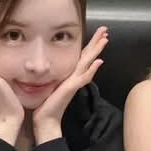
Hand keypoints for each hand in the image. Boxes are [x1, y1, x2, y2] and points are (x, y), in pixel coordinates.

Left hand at [32, 26, 108, 142]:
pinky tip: (99, 62)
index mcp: (70, 75)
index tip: (97, 34)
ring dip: (97, 51)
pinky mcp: (71, 88)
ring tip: (105, 40)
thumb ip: (53, 75)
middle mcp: (75, 77)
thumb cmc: (44, 103)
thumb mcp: (49, 84)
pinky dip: (92, 70)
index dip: (90, 45)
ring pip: (89, 63)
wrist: (45, 120)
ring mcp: (75, 83)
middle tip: (106, 30)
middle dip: (97, 43)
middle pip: (88, 56)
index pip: (82, 56)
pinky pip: (84, 77)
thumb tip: (48, 65)